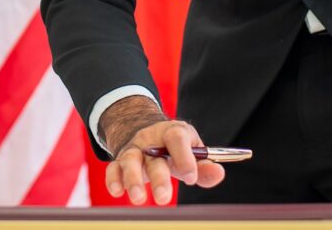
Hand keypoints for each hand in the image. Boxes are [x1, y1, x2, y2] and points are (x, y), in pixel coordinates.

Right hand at [99, 96, 224, 205]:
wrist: (147, 132)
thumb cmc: (174, 147)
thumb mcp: (191, 151)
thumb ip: (204, 165)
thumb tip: (218, 173)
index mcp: (172, 133)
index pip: (177, 138)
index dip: (184, 157)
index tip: (191, 177)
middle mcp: (151, 140)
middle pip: (153, 155)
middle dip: (158, 177)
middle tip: (164, 198)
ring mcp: (134, 149)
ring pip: (130, 160)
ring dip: (132, 179)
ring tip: (138, 198)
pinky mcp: (120, 161)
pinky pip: (113, 168)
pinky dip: (114, 179)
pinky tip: (117, 192)